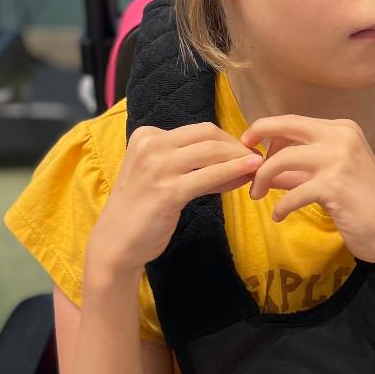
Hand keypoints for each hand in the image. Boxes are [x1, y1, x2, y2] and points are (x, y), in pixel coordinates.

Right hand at [87, 123, 262, 276]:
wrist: (115, 243)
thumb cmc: (142, 210)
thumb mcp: (161, 176)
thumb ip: (192, 164)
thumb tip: (236, 159)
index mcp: (147, 136)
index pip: (199, 130)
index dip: (228, 140)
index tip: (246, 153)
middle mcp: (150, 146)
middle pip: (207, 136)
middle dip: (237, 146)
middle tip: (257, 160)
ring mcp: (157, 167)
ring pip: (211, 152)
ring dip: (240, 158)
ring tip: (259, 168)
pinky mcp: (167, 191)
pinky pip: (209, 176)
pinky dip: (233, 171)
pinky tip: (250, 173)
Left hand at [241, 115, 374, 272]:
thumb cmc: (363, 205)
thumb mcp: (332, 177)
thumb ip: (303, 169)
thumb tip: (268, 169)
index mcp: (343, 129)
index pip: (294, 121)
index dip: (268, 131)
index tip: (250, 147)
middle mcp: (341, 136)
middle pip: (286, 126)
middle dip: (257, 135)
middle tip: (242, 158)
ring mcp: (339, 159)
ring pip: (282, 159)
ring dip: (263, 179)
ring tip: (256, 195)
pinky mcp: (335, 185)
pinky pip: (292, 192)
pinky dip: (281, 206)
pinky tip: (279, 216)